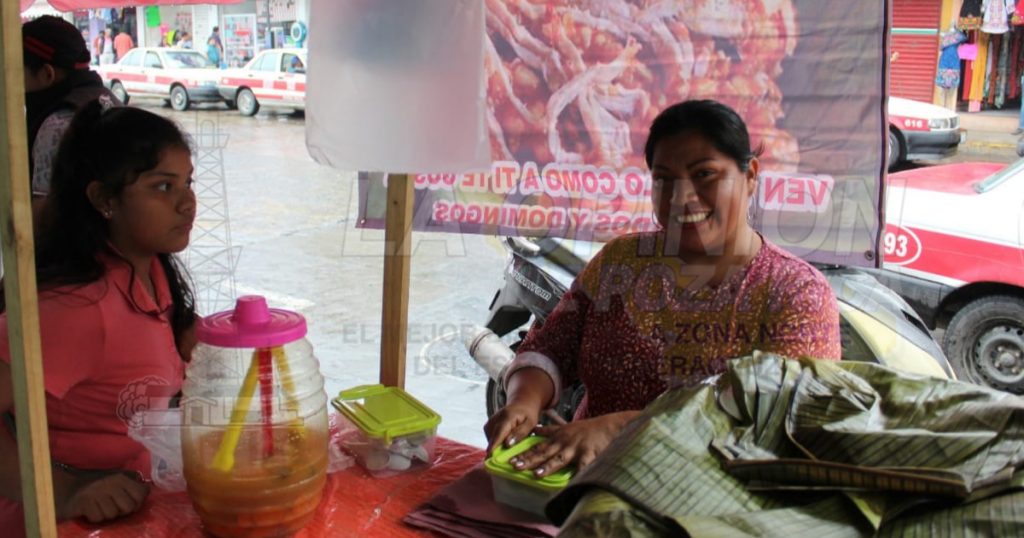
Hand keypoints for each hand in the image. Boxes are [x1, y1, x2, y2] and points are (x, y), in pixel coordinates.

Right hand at [56, 470, 148, 523]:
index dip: (138, 504)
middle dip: (122, 512)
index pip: (141, 494)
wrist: (69, 492)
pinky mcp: (85, 503)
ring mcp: (97, 492)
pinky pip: (99, 518)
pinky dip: (95, 517)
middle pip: (129, 507)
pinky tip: (90, 511)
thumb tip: (148, 489)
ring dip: (107, 515)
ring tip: (100, 508)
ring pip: (113, 514)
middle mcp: (111, 483)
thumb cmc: (98, 491)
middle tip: (112, 507)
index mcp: (121, 478)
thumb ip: (134, 487)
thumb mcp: (117, 485)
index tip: (130, 505)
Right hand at [484, 399, 540, 455]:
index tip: (489, 460)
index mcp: (506, 417)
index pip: (498, 435)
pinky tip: (506, 443)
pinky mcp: (487, 427)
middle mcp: (494, 420)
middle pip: (493, 440)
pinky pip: (491, 440)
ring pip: (491, 442)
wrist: (521, 404)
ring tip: (511, 447)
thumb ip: (520, 433)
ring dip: (498, 448)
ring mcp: (489, 423)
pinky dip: (497, 444)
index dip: (493, 449)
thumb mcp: (530, 423)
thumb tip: (507, 444)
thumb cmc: (528, 414)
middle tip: (509, 460)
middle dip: (498, 452)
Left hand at [509, 411, 638, 476]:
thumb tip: (534, 430)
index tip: (510, 458)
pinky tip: (571, 483)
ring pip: (559, 458)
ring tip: (535, 474)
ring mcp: (576, 448)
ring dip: (547, 466)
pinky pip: (583, 466)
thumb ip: (551, 429)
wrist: (611, 426)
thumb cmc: (589, 429)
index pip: (537, 445)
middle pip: (543, 452)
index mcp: (558, 436)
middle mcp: (564, 442)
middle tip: (514, 466)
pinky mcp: (590, 454)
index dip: (523, 452)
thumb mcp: (567, 426)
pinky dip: (577, 474)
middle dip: (528, 460)